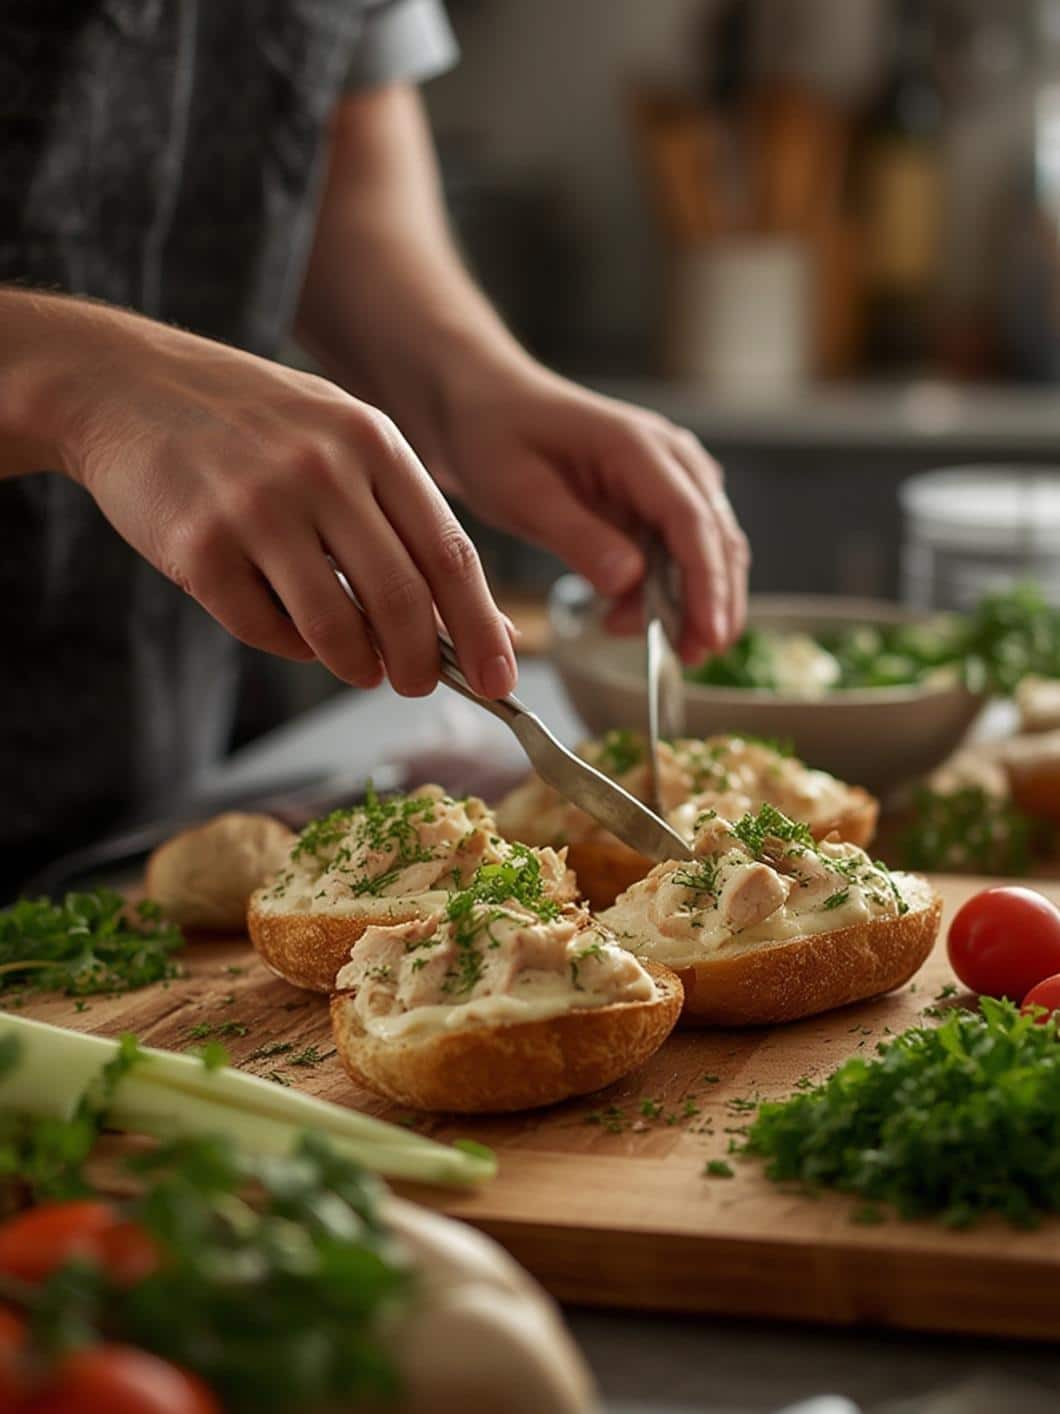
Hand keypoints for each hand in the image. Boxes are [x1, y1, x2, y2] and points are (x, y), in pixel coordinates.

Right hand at [54, 307, 515, 697]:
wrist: (123, 385)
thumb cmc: (253, 426)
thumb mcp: (344, 443)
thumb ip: (410, 523)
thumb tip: (482, 623)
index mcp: (372, 441)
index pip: (449, 553)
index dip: (481, 627)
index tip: (501, 678)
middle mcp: (321, 470)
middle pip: (401, 600)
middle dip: (421, 663)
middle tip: (417, 684)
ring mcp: (256, 507)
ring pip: (335, 627)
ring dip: (357, 665)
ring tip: (360, 667)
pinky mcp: (199, 546)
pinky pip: (263, 628)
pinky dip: (288, 644)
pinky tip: (289, 627)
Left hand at [415, 358, 748, 662]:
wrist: (481, 406)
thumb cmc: (495, 438)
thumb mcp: (521, 493)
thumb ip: (577, 536)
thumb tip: (629, 581)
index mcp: (637, 446)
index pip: (693, 521)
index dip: (707, 583)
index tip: (708, 634)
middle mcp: (669, 458)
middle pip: (716, 539)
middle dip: (710, 603)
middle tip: (687, 658)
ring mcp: (669, 477)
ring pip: (706, 550)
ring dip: (684, 601)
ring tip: (625, 630)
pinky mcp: (657, 499)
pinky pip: (679, 552)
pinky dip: (662, 589)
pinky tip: (622, 612)